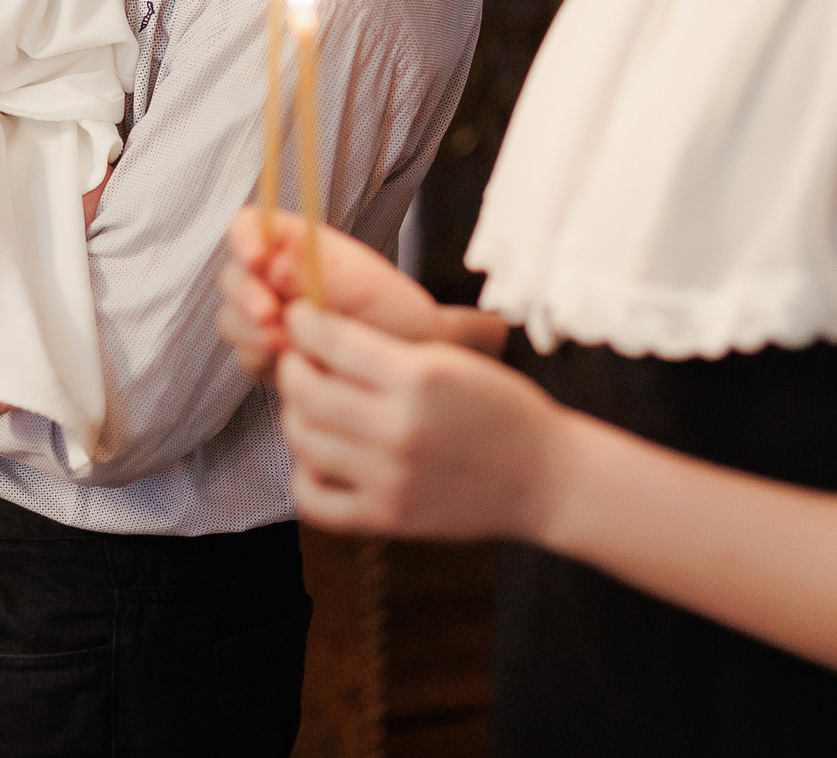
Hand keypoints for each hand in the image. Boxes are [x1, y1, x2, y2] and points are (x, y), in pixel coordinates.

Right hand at [215, 208, 445, 379]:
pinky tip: (294, 364)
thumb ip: (317, 275)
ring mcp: (267, 315)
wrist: (409, 358)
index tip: (257, 259)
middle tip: (269, 316)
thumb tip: (273, 265)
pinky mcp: (267, 353)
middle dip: (245, 297)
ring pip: (231, 320)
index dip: (244, 239)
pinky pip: (246, 356)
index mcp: (295, 245)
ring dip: (252, 333)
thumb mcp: (364, 287)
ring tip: (289, 346)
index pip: (249, 226)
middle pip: (232, 276)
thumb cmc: (393, 311)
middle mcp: (273, 277)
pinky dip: (263, 360)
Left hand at [277, 302, 568, 540]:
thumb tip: (322, 335)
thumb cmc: (502, 410)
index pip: (331, 342)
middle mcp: (399, 428)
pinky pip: (315, 500)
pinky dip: (304, 476)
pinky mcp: (387, 518)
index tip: (299, 318)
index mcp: (419, 377)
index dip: (303, 324)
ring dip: (295, 417)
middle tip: (298, 361)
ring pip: (304, 441)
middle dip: (291, 368)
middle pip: (306, 392)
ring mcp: (390, 478)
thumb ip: (388, 351)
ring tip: (309, 406)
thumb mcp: (452, 360)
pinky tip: (320, 458)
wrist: (545, 477)